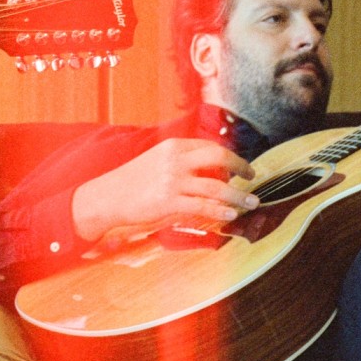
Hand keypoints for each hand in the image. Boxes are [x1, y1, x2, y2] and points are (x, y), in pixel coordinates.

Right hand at [72, 138, 257, 243]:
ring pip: (216, 186)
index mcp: (173, 146)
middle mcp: (175, 159)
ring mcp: (172, 180)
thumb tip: (212, 173)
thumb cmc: (133, 182)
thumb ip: (182, 162)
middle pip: (218, 157)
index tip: (240, 168)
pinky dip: (221, 210)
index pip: (210, 146)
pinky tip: (230, 214)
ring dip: (238, 195)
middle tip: (252, 176)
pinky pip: (203, 206)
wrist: (108, 197)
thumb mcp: (157, 161)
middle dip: (241, 166)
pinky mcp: (169, 201)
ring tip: (251, 202)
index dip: (230, 157)